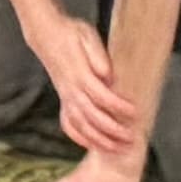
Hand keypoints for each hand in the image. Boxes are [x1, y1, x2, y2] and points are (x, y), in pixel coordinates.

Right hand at [30, 5, 125, 133]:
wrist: (46, 34)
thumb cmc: (71, 32)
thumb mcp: (87, 35)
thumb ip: (97, 55)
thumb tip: (108, 74)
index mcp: (79, 74)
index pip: (101, 95)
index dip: (118, 106)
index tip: (135, 113)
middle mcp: (71, 89)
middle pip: (92, 116)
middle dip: (112, 130)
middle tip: (131, 139)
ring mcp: (65, 96)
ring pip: (81, 124)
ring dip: (98, 139)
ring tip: (116, 148)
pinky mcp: (63, 99)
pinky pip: (68, 123)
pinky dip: (79, 136)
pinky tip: (91, 144)